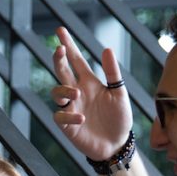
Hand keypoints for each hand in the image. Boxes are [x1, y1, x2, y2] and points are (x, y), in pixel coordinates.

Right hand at [51, 26, 134, 160]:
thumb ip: (112, 73)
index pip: (76, 60)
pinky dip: (68, 115)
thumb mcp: (119, 94)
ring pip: (56, 93)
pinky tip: (81, 118)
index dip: (68, 45)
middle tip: (60, 49)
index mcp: (89, 82)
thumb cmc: (119, 119)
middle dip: (59, 59)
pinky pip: (60, 116)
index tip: (60, 30)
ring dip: (64, 90)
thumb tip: (107, 49)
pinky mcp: (68, 126)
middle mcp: (77, 92)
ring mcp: (71, 108)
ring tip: (77, 93)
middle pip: (62, 71)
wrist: (117, 145)